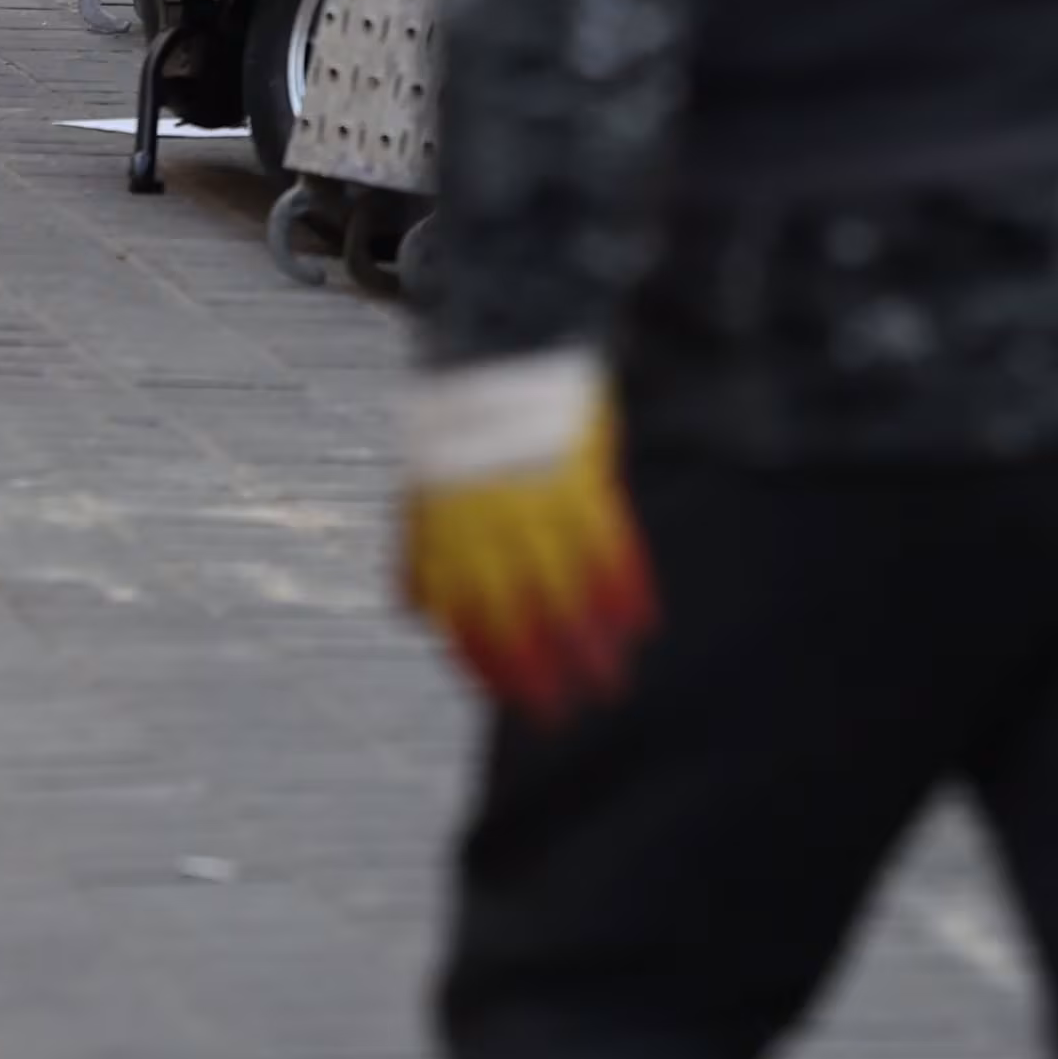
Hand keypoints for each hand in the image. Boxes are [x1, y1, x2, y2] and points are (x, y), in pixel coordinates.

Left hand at [400, 348, 656, 723]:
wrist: (501, 342)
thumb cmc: (462, 420)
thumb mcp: (422, 483)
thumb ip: (420, 550)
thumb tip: (415, 613)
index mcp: (445, 529)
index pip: (464, 618)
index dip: (490, 665)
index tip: (517, 701)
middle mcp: (485, 523)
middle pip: (514, 616)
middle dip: (538, 672)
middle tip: (563, 716)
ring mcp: (535, 500)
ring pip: (564, 590)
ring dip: (589, 643)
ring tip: (613, 680)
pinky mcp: (581, 474)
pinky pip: (607, 544)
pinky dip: (624, 586)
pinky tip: (642, 622)